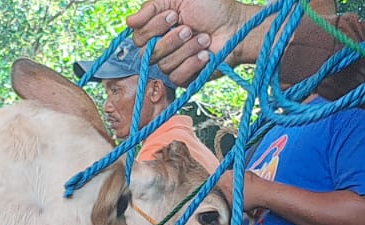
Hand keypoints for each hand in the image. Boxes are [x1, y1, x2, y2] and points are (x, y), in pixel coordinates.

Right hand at [126, 0, 262, 84]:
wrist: (236, 26)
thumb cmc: (211, 8)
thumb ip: (151, 7)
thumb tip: (129, 21)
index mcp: (157, 29)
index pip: (138, 36)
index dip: (153, 27)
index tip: (173, 15)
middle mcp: (161, 47)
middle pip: (147, 53)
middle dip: (171, 39)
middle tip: (190, 28)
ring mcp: (172, 64)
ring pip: (163, 65)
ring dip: (186, 50)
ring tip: (205, 39)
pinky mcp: (184, 78)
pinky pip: (176, 77)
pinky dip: (192, 64)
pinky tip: (205, 55)